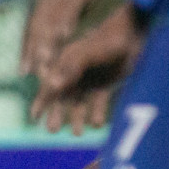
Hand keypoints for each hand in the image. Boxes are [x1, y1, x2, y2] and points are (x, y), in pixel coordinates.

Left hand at [22, 0, 94, 77]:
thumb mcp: (73, 0)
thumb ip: (66, 18)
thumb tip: (62, 37)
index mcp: (47, 4)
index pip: (33, 31)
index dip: (26, 51)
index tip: (21, 71)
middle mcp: (50, 0)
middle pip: (37, 29)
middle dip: (32, 51)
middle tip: (27, 72)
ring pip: (51, 20)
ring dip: (47, 40)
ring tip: (44, 59)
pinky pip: (70, 6)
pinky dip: (67, 19)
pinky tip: (66, 33)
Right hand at [30, 2, 142, 134]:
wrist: (134, 34)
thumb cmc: (108, 41)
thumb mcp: (87, 54)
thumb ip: (70, 68)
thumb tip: (51, 86)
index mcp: (64, 63)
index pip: (49, 85)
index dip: (41, 100)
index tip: (34, 116)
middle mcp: (74, 73)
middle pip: (62, 97)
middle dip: (56, 113)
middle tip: (52, 130)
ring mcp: (89, 79)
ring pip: (78, 102)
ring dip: (76, 118)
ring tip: (76, 134)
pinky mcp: (105, 84)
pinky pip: (97, 102)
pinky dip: (96, 112)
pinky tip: (97, 123)